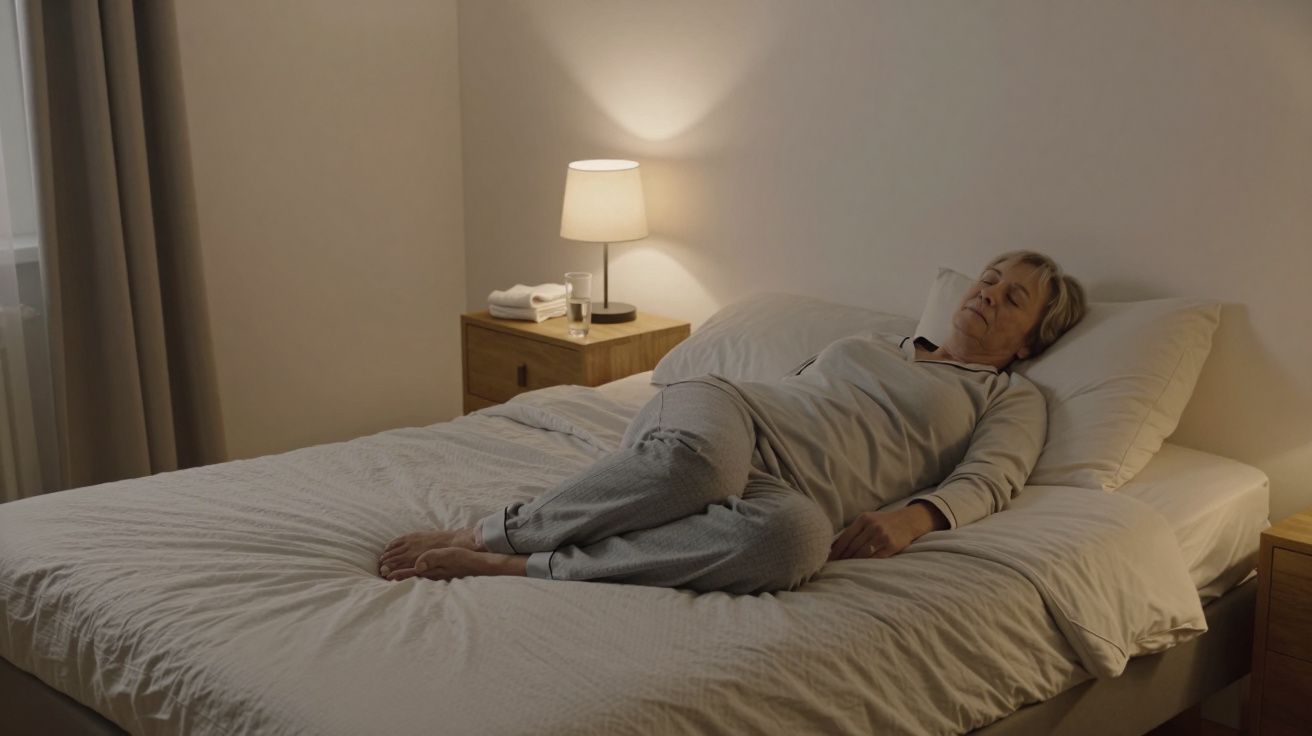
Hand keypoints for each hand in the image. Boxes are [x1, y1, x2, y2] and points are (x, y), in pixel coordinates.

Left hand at [828, 503, 946, 560]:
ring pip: (862, 553)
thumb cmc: (883, 521)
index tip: (828, 559)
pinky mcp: (891, 546)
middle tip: (833, 567)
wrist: (908, 520)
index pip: (845, 536)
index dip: (836, 549)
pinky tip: (859, 568)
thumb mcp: (867, 519)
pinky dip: (866, 564)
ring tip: (844, 569)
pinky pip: (875, 558)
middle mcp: (873, 527)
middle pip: (853, 546)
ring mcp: (882, 536)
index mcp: (864, 519)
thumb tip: (833, 545)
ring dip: (852, 562)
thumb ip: (853, 530)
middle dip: (842, 558)